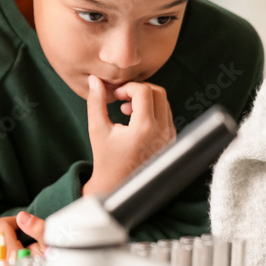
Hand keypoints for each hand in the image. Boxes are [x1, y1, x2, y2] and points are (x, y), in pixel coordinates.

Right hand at [83, 76, 175, 195]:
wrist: (119, 185)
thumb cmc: (106, 159)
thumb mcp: (98, 129)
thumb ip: (96, 102)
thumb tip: (94, 79)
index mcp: (145, 128)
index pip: (144, 91)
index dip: (128, 87)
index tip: (116, 94)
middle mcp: (162, 131)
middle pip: (159, 93)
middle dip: (139, 90)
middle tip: (122, 98)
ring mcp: (170, 136)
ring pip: (164, 103)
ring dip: (146, 100)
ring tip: (126, 110)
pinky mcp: (171, 140)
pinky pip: (167, 115)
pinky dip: (153, 110)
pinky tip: (135, 120)